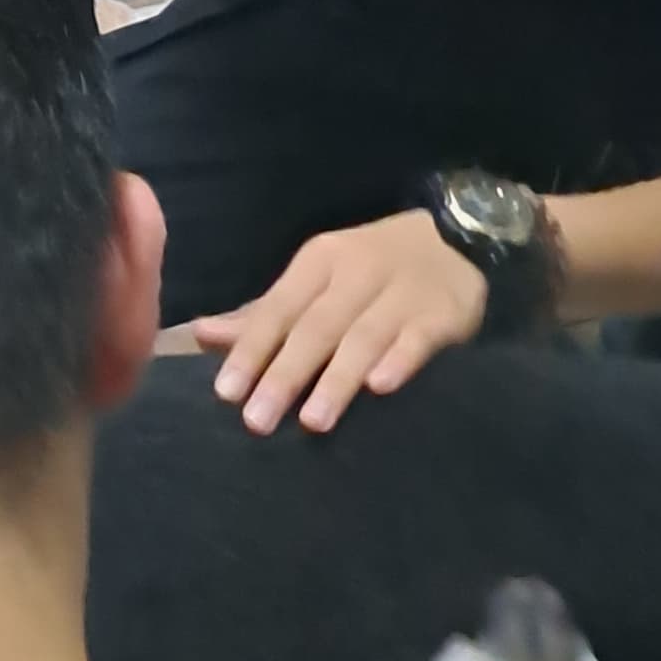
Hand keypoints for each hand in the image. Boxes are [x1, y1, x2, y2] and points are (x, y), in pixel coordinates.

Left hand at [193, 210, 489, 432]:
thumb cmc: (369, 271)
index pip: (278, 308)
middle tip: (257, 422)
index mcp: (319, 261)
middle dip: (285, 374)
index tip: (225, 393)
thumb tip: (203, 335)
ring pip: (363, 336)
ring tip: (313, 421)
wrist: (457, 239)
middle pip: (316, 326)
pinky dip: (400, 360)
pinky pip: (419, 337)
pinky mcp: (443, 311)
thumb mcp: (316, 280)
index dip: (251, 350)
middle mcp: (357, 271)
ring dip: (337, 378)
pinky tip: (381, 388)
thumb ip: (264, 313)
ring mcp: (402, 290)